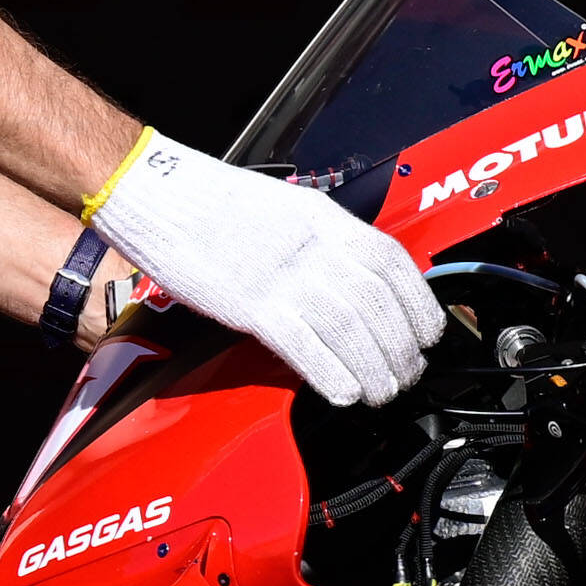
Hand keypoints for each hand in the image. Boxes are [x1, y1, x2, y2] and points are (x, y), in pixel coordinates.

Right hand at [85, 129, 440, 406]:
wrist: (156, 192)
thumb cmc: (213, 203)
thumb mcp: (287, 209)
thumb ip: (325, 242)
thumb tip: (356, 280)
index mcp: (325, 218)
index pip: (394, 265)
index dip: (420, 305)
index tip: (428, 334)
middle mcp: (313, 246)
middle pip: (378, 306)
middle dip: (402, 349)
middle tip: (407, 374)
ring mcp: (284, 276)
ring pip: (351, 331)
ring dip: (374, 370)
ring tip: (381, 392)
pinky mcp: (251, 304)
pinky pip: (305, 347)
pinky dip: (331, 375)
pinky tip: (344, 394)